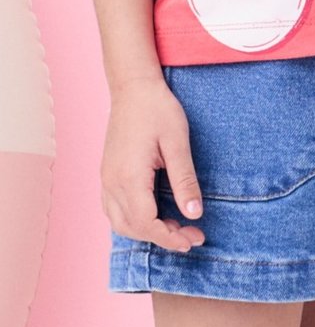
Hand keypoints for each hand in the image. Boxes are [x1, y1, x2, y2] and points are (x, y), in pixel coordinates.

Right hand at [101, 75, 205, 251]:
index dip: (170, 238)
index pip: (146, 223)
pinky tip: (156, 216)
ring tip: (176, 228)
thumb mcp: (178, 143)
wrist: (134, 88)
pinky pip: (114, 209)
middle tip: (193, 236)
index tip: (194, 239)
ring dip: (147, 231)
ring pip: (120, 222)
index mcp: (129, 176)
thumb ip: (184, 180)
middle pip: (132, 228)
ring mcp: (106, 178)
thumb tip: (195, 214)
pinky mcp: (108, 173)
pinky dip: (134, 221)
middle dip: (163, 238)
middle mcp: (112, 181)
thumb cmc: (158, 110)